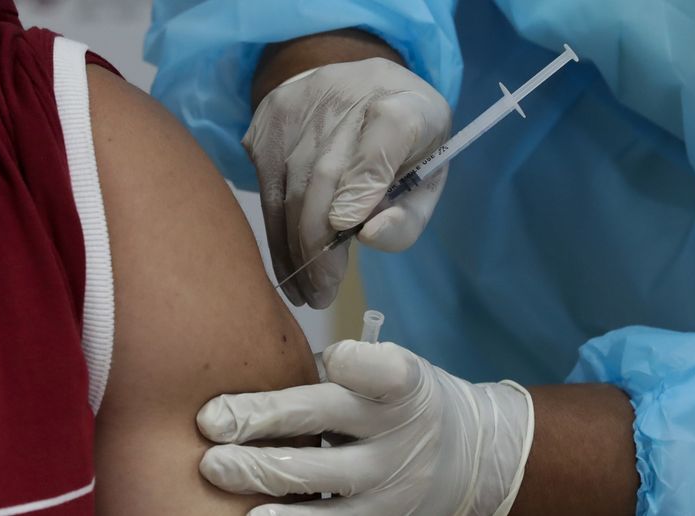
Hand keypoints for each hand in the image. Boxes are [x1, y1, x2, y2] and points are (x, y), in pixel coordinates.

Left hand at [196, 340, 533, 515]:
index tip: (321, 357)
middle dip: (264, 417)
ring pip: (322, 482)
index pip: (381, 369)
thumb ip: (341, 374)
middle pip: (328, 419)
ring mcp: (389, 484)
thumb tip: (255, 372)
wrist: (469, 460)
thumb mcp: (394, 375)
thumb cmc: (405, 404)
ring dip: (263, 475)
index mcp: (405, 385)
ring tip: (216, 470)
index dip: (351, 361)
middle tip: (210, 421)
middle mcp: (398, 433)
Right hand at [243, 58, 451, 307]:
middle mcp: (347, 97)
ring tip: (304, 291)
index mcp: (406, 107)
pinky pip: (267, 184)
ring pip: (290, 185)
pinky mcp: (268, 117)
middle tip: (321, 295)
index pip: (386, 138)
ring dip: (293, 246)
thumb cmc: (404, 145)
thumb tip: (369, 236)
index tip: (348, 229)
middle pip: (326, 174)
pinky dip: (275, 229)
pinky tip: (287, 261)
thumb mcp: (428, 178)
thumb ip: (409, 214)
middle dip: (320, 244)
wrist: (363, 83)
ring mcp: (301, 104)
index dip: (364, 182)